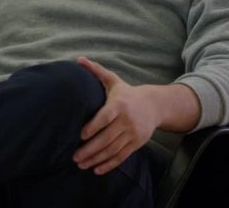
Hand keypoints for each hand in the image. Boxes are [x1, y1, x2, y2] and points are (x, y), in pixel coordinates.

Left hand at [72, 56, 160, 174]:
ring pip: (113, 149)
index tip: (81, 135)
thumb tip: (79, 59)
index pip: (105, 118)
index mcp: (118, 105)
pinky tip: (96, 169)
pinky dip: (109, 164)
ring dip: (96, 159)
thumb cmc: (127, 93)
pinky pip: (122, 156)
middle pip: (107, 138)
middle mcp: (126, 120)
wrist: (154, 105)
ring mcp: (132, 133)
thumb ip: (96, 71)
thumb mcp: (113, 80)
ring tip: (81, 164)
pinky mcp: (136, 143)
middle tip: (74, 156)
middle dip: (90, 149)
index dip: (93, 127)